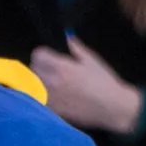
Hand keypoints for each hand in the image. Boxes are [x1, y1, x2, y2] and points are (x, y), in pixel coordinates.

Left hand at [28, 38, 145, 135]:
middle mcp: (53, 81)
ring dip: (38, 80)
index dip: (43, 54)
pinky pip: (38, 98)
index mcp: (62, 67)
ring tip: (49, 81)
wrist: (113, 108)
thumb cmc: (105, 82)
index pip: (38, 55)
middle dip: (39, 66)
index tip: (48, 56)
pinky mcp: (53, 110)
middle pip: (33, 68)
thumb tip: (65, 36)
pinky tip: (52, 94)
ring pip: (33, 84)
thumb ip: (76, 48)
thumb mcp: (92, 60)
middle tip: (50, 68)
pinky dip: (41, 95)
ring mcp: (51, 97)